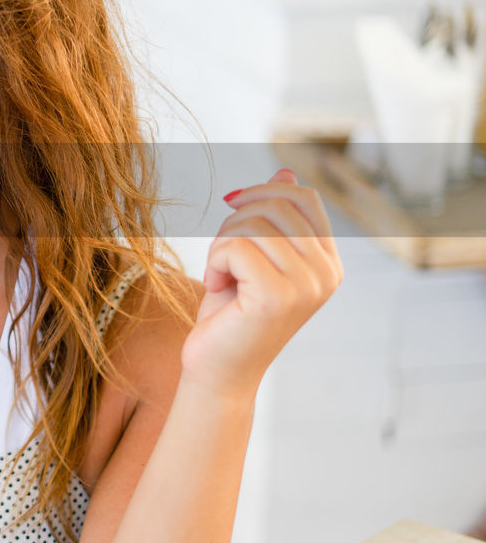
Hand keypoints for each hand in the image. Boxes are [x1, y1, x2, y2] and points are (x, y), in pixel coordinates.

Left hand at [183, 169, 343, 399]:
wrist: (217, 371)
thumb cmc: (231, 315)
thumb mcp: (254, 258)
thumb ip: (274, 219)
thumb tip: (286, 171)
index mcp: (329, 262)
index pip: (304, 197)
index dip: (263, 191)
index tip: (231, 207)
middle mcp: (326, 273)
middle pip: (276, 205)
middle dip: (235, 222)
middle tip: (222, 257)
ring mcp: (307, 286)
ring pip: (252, 225)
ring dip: (220, 245)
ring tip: (220, 277)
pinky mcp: (278, 297)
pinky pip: (235, 247)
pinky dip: (214, 262)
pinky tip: (216, 288)